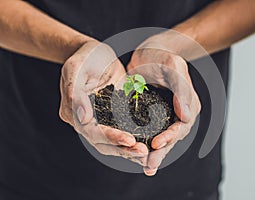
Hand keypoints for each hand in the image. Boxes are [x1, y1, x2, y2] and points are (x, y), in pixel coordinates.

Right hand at [59, 40, 147, 165]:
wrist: (96, 53)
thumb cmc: (84, 57)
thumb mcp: (76, 69)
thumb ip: (75, 93)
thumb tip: (83, 118)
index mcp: (74, 113)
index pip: (92, 131)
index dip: (110, 137)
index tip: (129, 140)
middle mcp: (87, 121)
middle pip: (104, 142)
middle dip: (123, 149)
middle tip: (143, 152)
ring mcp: (102, 120)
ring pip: (114, 141)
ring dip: (130, 149)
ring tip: (148, 154)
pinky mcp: (116, 115)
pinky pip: (125, 130)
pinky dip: (135, 139)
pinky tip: (149, 145)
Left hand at [127, 40, 200, 174]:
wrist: (149, 52)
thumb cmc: (163, 56)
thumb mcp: (173, 68)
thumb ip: (182, 90)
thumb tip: (187, 116)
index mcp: (188, 106)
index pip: (180, 127)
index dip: (169, 137)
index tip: (156, 145)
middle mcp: (177, 114)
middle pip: (170, 138)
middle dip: (160, 153)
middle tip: (149, 166)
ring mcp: (162, 116)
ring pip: (157, 138)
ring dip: (151, 153)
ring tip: (143, 167)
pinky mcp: (148, 115)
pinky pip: (145, 131)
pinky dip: (140, 142)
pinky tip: (131, 151)